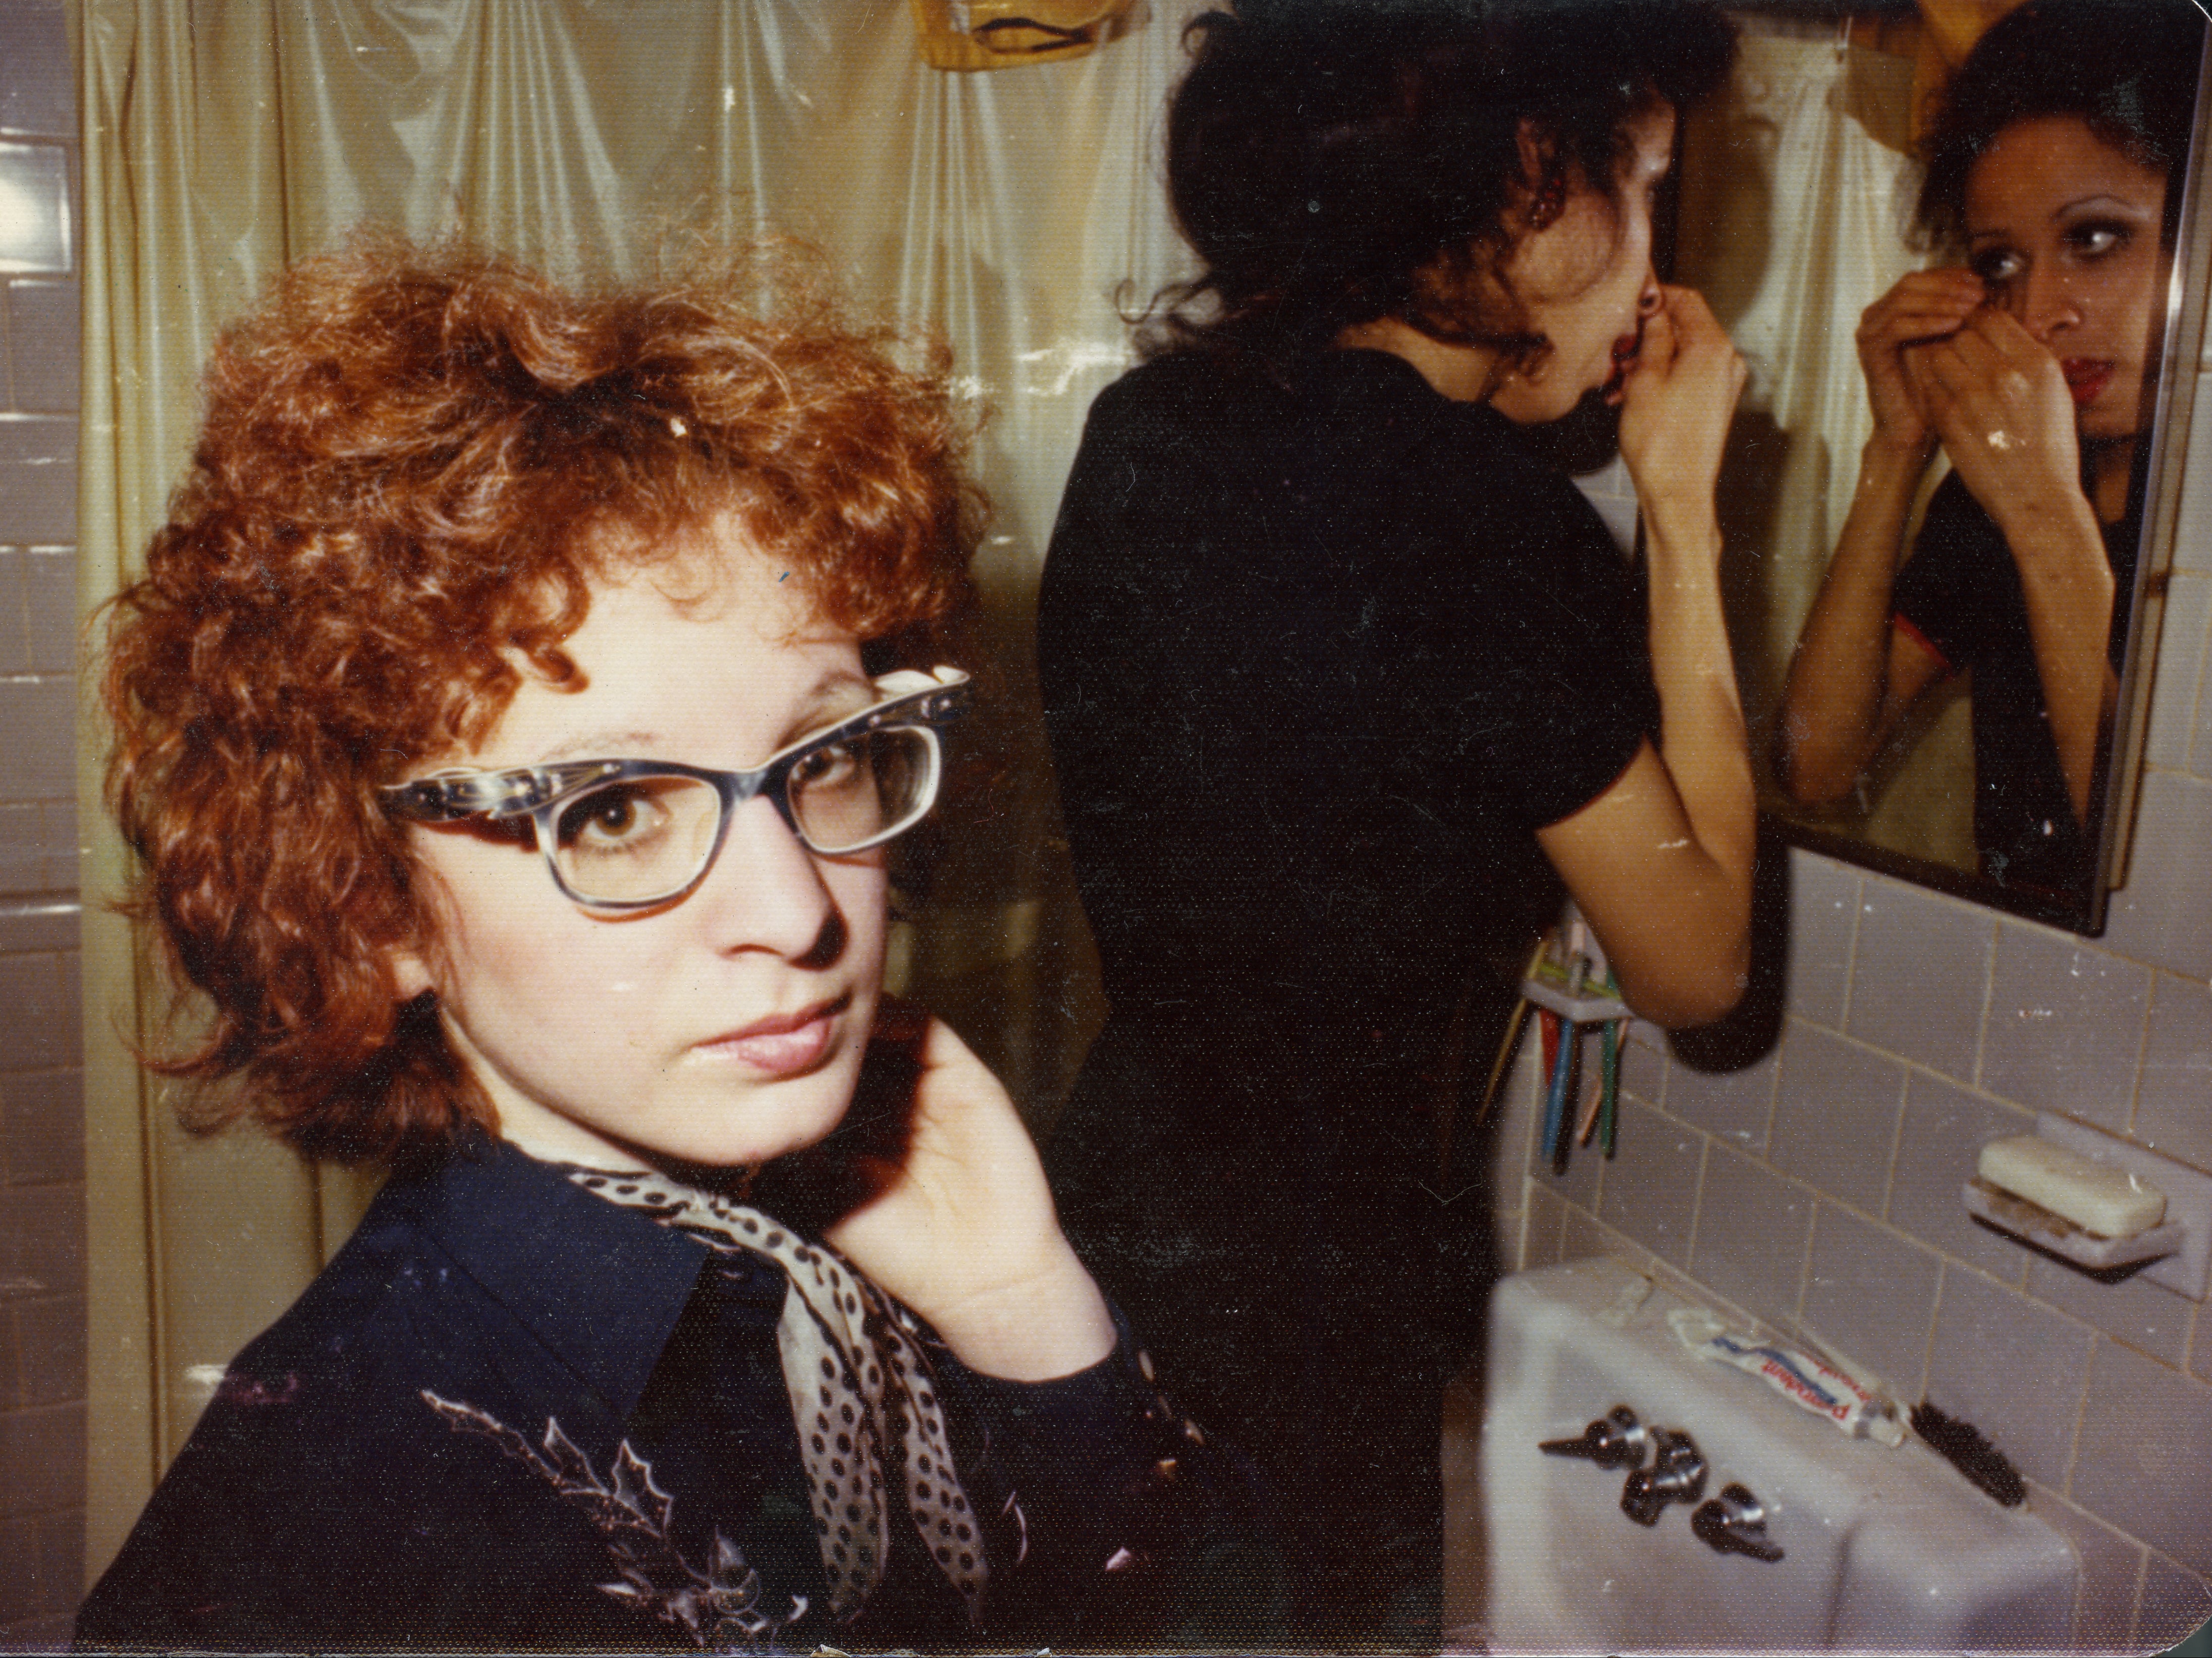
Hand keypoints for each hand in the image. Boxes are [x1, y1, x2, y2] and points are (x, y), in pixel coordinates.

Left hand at [759, 1002, 1113, 1379]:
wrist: (978, 1277)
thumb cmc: (899, 1250)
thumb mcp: (824, 1197)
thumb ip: (798, 1147)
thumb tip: (759, 1101)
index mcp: (857, 1131)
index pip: (821, 1076)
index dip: (792, 1057)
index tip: (752, 1042)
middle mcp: (893, 1104)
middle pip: (851, 1046)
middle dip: (819, 1028)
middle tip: (781, 1011)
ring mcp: (929, 1089)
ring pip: (886, 1030)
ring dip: (854, 1015)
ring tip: (818, 1008)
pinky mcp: (966, 1079)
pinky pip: (929, 1031)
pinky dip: (897, 1016)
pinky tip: (866, 1020)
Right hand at [1616, 285, 1747, 518]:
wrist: (1678, 494)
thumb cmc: (1662, 444)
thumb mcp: (1645, 379)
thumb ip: (1652, 336)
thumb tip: (1652, 306)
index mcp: (1712, 348)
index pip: (1686, 299)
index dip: (1655, 296)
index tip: (1629, 301)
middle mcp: (1725, 361)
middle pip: (1684, 326)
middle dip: (1647, 335)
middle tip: (1616, 351)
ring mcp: (1722, 383)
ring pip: (1681, 353)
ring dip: (1648, 360)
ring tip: (1618, 381)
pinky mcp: (1714, 403)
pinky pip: (1685, 376)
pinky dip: (1660, 378)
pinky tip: (1632, 395)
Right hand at [1856, 269, 1982, 455]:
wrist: (1913, 427)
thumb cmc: (1936, 387)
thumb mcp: (1953, 343)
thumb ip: (1960, 314)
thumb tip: (1986, 288)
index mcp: (1896, 309)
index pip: (1924, 276)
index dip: (1953, 275)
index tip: (1983, 282)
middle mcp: (1878, 317)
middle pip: (1911, 282)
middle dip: (1948, 285)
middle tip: (1979, 294)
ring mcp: (1870, 332)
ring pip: (1903, 299)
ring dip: (1940, 300)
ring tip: (1969, 308)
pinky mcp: (1870, 351)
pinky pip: (1897, 326)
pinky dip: (1926, 322)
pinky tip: (1952, 326)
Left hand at [1906, 306, 2081, 532]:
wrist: (2036, 494)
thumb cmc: (2047, 444)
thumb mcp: (2053, 390)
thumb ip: (2026, 357)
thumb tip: (2000, 331)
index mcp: (2036, 362)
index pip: (1992, 318)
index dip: (1978, 323)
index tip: (1975, 333)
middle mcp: (2005, 374)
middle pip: (1961, 334)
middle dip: (1958, 343)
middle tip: (1962, 360)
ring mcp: (1973, 397)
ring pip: (1940, 357)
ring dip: (1942, 365)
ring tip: (1954, 380)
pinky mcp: (1949, 421)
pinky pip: (1930, 389)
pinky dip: (1935, 391)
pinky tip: (1948, 404)